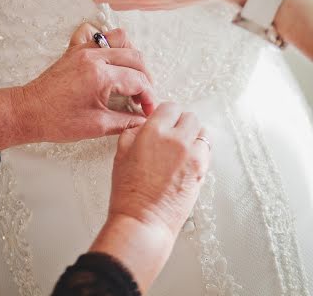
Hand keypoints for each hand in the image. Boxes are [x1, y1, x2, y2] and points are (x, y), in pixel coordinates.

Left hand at [0, 23, 154, 154]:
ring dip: (131, 56)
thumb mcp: (97, 126)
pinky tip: (110, 58)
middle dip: (145, 78)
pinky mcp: (75, 49)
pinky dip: (107, 41)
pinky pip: (95, 33)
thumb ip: (126, 121)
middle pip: (135, 57)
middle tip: (143, 97)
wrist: (28, 112)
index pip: (139, 80)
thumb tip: (142, 120)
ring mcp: (83, 50)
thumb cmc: (54, 120)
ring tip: (132, 76)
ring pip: (120, 38)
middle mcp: (93, 57)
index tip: (148, 109)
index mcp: (100, 75)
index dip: (149, 97)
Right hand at [110, 103, 208, 237]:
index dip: (166, 113)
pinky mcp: (201, 170)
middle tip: (173, 133)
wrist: (143, 221)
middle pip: (189, 116)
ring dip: (193, 136)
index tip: (164, 119)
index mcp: (153, 131)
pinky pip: (207, 150)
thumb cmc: (129, 192)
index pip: (169, 107)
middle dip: (181, 122)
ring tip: (182, 148)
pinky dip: (200, 151)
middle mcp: (175, 139)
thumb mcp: (121, 153)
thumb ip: (134, 132)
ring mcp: (191, 154)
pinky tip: (187, 160)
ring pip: (202, 131)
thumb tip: (145, 125)